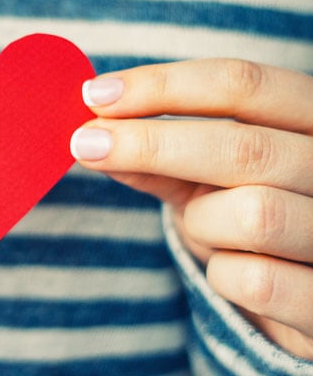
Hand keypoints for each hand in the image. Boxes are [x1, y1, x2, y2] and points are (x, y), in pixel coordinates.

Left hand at [70, 59, 312, 358]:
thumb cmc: (253, 221)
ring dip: (203, 223)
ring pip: (253, 214)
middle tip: (84, 144)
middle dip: (150, 144)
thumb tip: (95, 133)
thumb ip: (162, 158)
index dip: (162, 86)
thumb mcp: (210, 178)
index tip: (94, 96)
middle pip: (243, 146)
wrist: (308, 292)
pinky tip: (231, 273)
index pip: (243, 84)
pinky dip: (223, 277)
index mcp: (312, 121)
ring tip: (205, 228)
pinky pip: (257, 282)